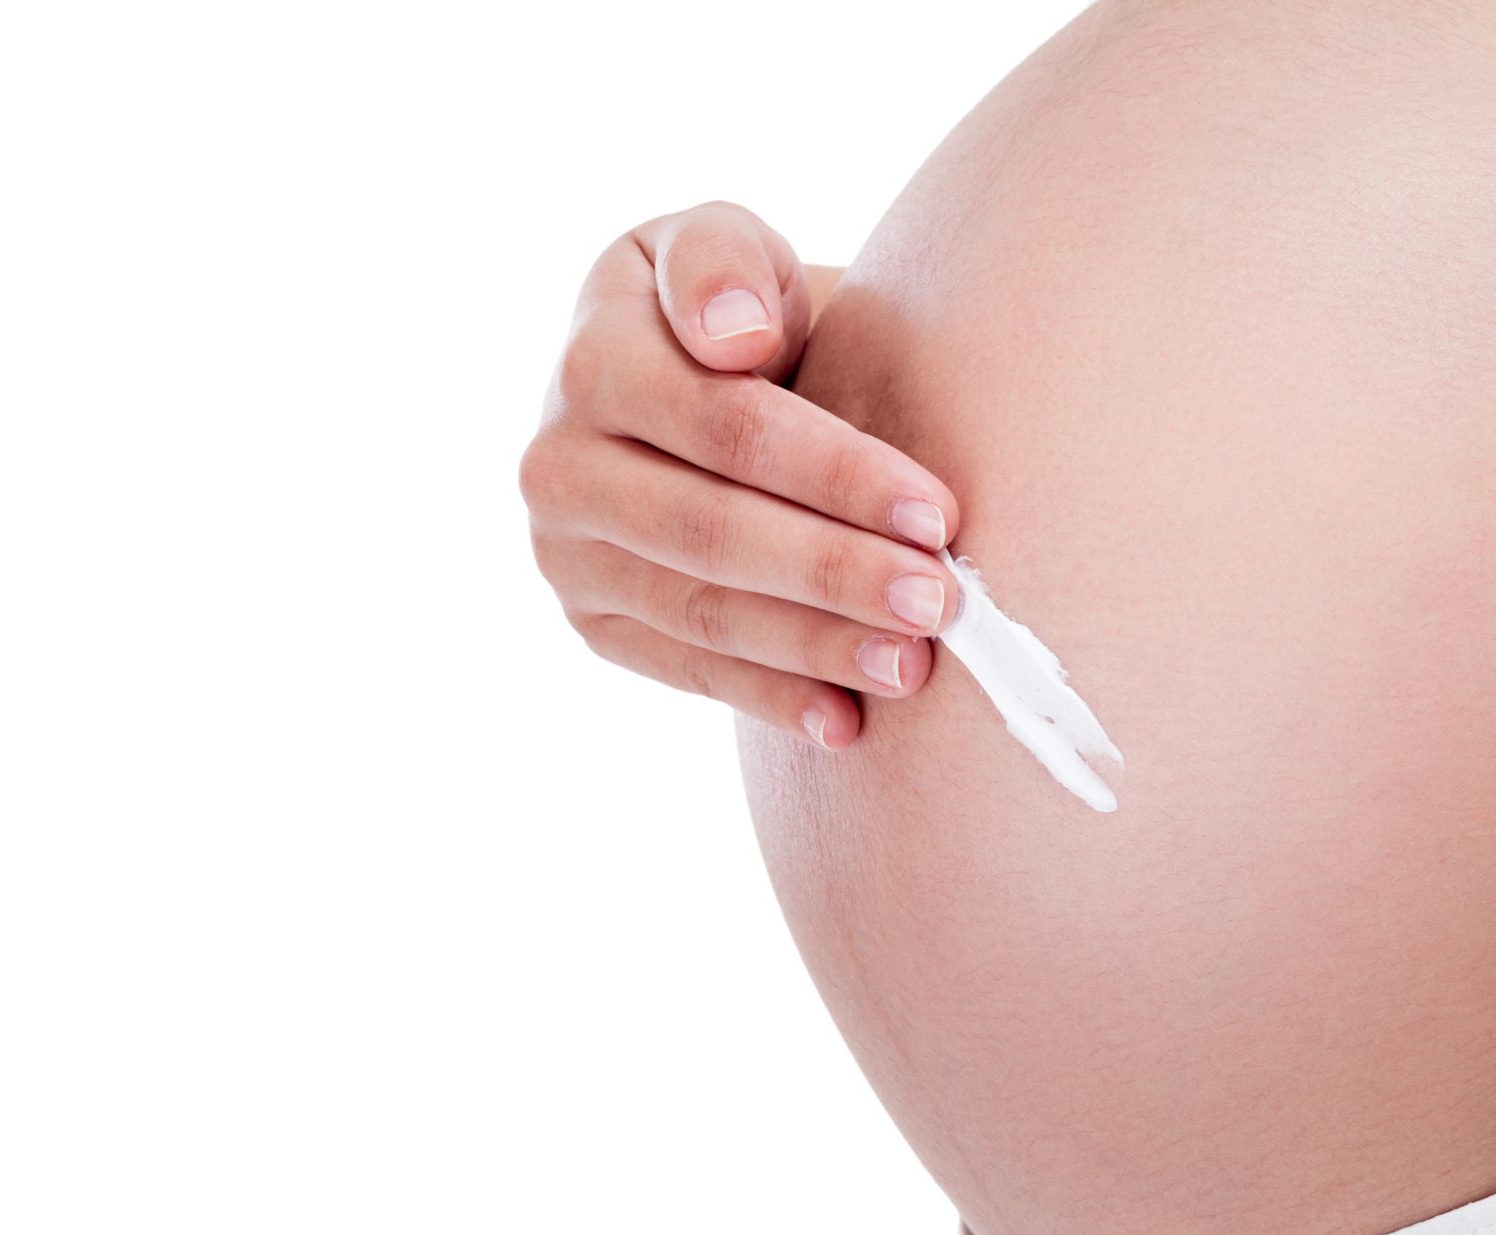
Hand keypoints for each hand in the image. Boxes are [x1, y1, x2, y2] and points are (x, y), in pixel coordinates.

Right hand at [518, 203, 962, 748]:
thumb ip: (724, 263)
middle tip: (938, 602)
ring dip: (814, 646)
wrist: (692, 384)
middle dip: (833, 572)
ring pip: (701, 611)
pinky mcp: (594, 621)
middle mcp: (557, 461)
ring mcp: (567, 553)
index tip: (936, 512)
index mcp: (593, 355)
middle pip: (711, 530)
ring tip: (912, 666)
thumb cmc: (739, 313)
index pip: (726, 427)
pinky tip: (846, 723)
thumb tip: (733, 337)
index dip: (835, 474)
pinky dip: (771, 700)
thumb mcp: (730, 249)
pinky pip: (686, 670)